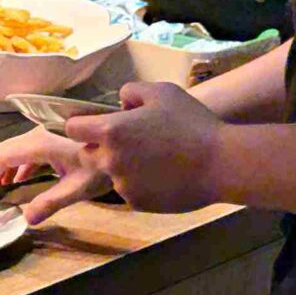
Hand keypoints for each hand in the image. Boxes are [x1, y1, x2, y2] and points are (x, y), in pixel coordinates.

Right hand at [0, 127, 111, 224]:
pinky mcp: (54, 135)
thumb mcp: (78, 188)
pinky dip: (20, 164)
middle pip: (4, 151)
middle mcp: (38, 133)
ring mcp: (46, 132)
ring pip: (15, 149)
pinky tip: (24, 180)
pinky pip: (28, 149)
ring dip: (6, 169)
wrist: (127, 141)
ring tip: (4, 192)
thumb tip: (27, 219)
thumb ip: (51, 202)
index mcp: (39, 144)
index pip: (1, 158)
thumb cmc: (104, 164)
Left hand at [64, 81, 223, 213]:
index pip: (73, 129)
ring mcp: (122, 185)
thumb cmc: (193, 123)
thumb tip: (121, 102)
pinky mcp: (137, 202)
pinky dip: (141, 184)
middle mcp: (110, 160)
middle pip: (88, 154)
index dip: (83, 125)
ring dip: (124, 166)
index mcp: (111, 131)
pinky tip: (165, 175)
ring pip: (111, 173)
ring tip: (156, 158)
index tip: (95, 124)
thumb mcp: (163, 92)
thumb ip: (132, 91)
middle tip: (132, 141)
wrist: (222, 164)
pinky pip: (130, 190)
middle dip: (102, 147)